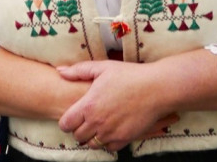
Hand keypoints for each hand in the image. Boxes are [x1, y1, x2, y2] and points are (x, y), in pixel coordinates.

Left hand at [57, 60, 178, 151]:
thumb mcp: (102, 67)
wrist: (156, 88)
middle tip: (84, 122)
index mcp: (88, 105)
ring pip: (92, 144)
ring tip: (97, 126)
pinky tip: (110, 130)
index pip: (66, 124)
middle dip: (78, 130)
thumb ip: (78, 70)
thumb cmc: (129, 75)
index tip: (71, 118)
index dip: (66, 122)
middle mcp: (97, 122)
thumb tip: (60, 71)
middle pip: (77, 136)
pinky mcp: (125, 138)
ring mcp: (111, 132)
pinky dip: (107, 142)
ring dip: (91, 137)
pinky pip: (109, 148)